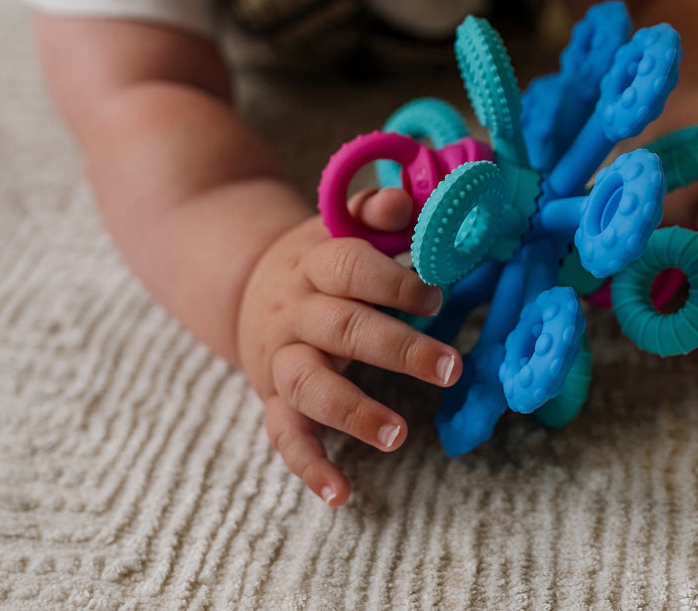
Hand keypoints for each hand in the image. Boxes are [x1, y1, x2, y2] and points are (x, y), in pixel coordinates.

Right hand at [235, 187, 460, 506]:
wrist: (246, 284)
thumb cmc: (319, 259)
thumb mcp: (340, 226)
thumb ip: (375, 211)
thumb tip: (408, 202)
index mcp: (315, 263)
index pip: (350, 268)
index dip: (393, 282)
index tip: (437, 297)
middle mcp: (295, 311)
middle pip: (342, 329)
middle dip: (398, 349)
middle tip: (451, 369)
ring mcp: (280, 358)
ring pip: (310, 386)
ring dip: (354, 411)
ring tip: (399, 436)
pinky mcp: (272, 398)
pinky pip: (284, 435)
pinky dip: (310, 466)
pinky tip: (341, 495)